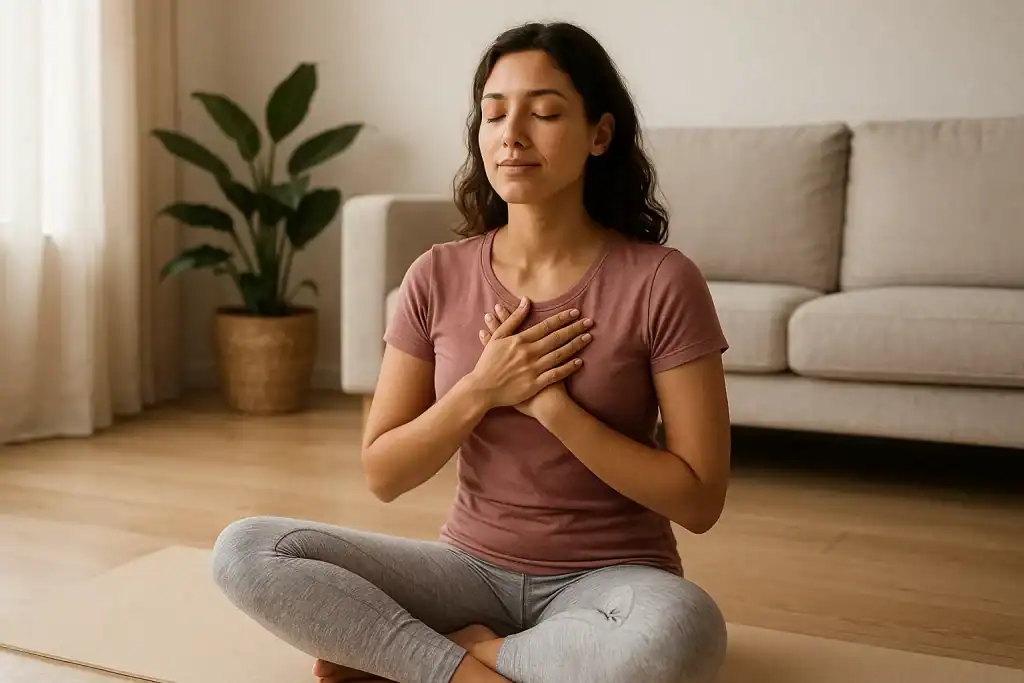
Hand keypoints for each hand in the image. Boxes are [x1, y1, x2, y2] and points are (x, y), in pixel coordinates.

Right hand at [467, 297, 593, 411]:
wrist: (482, 389)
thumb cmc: (488, 362)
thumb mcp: (497, 338)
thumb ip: (513, 319)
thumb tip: (526, 300)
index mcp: (519, 341)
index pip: (546, 326)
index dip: (562, 318)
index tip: (575, 312)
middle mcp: (528, 353)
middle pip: (556, 338)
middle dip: (574, 328)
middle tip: (589, 322)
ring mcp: (533, 369)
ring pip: (559, 355)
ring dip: (575, 345)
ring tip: (588, 337)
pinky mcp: (535, 384)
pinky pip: (555, 375)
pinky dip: (568, 368)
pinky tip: (580, 362)